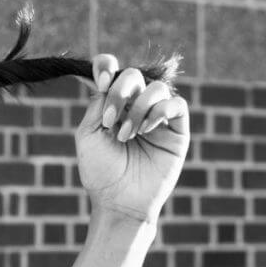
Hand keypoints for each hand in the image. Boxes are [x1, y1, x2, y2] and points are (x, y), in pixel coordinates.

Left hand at [74, 53, 190, 223]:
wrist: (119, 202)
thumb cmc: (100, 171)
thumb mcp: (88, 134)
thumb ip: (98, 104)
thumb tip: (108, 79)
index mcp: (111, 105)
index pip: (112, 71)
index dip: (106, 65)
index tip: (99, 80)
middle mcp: (134, 107)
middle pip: (133, 76)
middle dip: (119, 93)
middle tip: (110, 122)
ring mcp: (157, 118)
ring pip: (156, 88)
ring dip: (138, 108)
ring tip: (126, 136)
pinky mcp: (177, 130)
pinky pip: (177, 104)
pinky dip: (159, 111)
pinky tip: (146, 130)